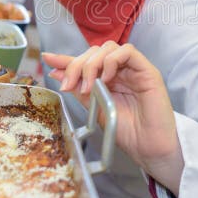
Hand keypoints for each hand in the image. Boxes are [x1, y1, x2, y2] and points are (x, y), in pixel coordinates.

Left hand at [42, 42, 184, 194]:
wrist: (148, 148)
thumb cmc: (128, 133)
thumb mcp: (94, 109)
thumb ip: (78, 90)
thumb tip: (57, 73)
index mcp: (108, 79)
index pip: (86, 61)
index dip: (66, 59)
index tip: (48, 59)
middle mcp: (121, 71)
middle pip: (95, 52)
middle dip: (77, 65)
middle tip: (70, 85)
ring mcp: (134, 69)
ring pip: (109, 48)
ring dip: (92, 64)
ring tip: (88, 87)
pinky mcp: (147, 70)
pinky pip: (128, 52)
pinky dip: (112, 61)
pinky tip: (106, 78)